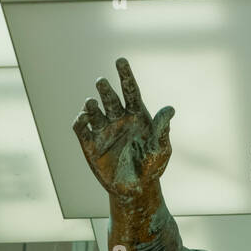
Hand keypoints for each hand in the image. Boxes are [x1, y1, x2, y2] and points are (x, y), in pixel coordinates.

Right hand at [73, 58, 173, 197]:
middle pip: (110, 98)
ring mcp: (102, 130)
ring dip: (91, 105)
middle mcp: (117, 118)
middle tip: (101, 83)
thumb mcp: (160, 149)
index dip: (125, 75)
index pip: (130, 90)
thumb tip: (170, 109)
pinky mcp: (89, 144)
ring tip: (92, 103)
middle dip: (105, 90)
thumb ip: (162, 130)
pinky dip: (80, 121)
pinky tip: (83, 118)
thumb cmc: (152, 167)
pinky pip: (81, 128)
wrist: (136, 190)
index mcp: (135, 115)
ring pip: (93, 111)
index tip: (120, 61)